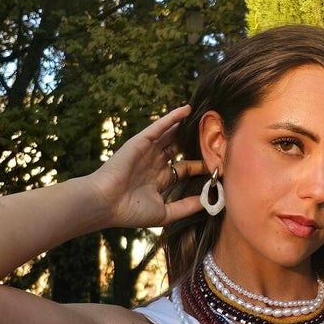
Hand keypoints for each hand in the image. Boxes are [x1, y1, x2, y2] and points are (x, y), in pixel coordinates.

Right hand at [88, 106, 206, 228]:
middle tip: (215, 135)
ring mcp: (147, 151)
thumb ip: (186, 207)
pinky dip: (172, 118)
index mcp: (159, 180)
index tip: (219, 162)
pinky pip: (159, 127)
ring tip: (205, 117)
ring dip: (186, 127)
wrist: (105, 203)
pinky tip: (187, 109)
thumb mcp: (165, 213)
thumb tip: (209, 203)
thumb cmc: (130, 212)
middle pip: (179, 149)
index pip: (184, 168)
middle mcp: (154, 163)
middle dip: (195, 143)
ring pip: (171, 135)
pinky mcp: (140, 142)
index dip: (200, 165)